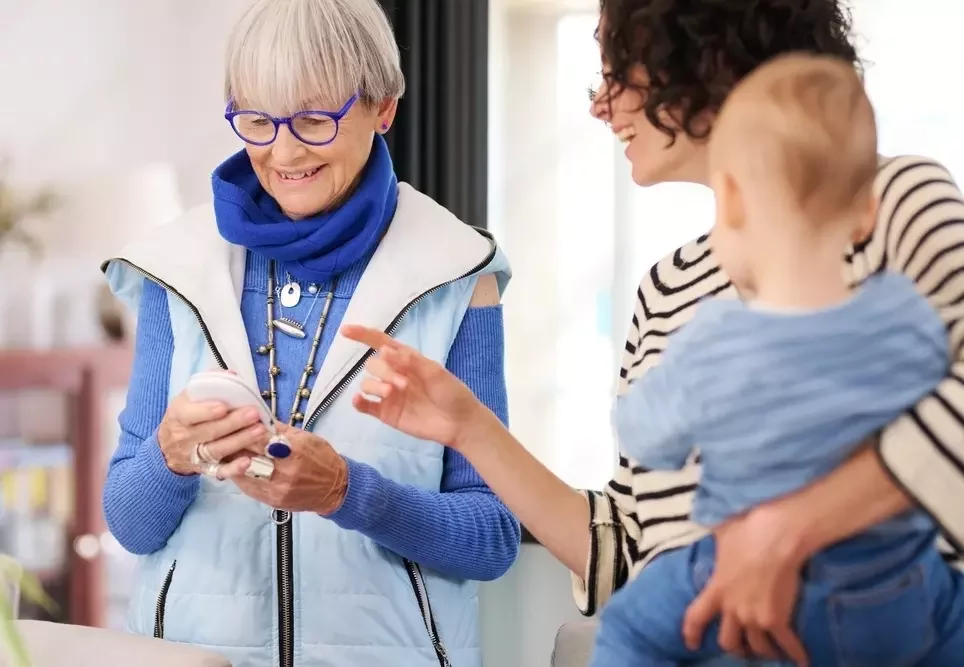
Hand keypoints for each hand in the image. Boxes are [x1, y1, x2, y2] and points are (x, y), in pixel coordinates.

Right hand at [157, 385, 267, 477]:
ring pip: (217, 450)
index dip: (206, 411)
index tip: (224, 407)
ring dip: (240, 441)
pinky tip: (247, 462)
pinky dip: (233, 469)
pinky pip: (219, 472)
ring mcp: (195, 456)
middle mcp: (185, 437)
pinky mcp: (205, 469)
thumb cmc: (185, 416)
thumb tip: (231, 374)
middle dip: (233, 423)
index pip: (189, 414)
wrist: (168, 447)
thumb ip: (208, 385)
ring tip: (260, 430)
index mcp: (179, 415)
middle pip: (209, 432)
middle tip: (253, 414)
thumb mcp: (188, 398)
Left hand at [227, 424, 348, 514]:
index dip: (243, 431)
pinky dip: (239, 477)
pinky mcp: (273, 501)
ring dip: (232, 462)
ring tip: (224, 452)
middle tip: (222, 437)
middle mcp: (284, 471)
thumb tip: (257, 417)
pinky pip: (249, 488)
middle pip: (248, 457)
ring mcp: (277, 489)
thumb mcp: (305, 437)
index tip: (232, 424)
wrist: (335, 488)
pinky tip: (234, 468)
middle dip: (234, 446)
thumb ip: (280, 429)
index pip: (259, 439)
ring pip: (244, 474)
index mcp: (294, 450)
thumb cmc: (322, 458)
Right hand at [340, 324, 487, 448]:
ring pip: (367, 383)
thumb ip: (409, 361)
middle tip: (403, 384)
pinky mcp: (386, 413)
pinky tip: (359, 399)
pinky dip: (358, 401)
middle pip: (373, 364)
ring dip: (376, 385)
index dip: (363, 335)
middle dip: (384, 370)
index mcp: (406, 360)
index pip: (380, 343)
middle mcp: (394, 374)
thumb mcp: (435, 372)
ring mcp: (389, 395)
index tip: (345, 331)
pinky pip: (365, 405)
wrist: (459, 423)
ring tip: (393, 393)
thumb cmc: (452, 393)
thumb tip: (383, 349)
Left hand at [682, 503, 809, 665]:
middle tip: (743, 647)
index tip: (692, 644)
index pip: (695, 618)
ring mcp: (754, 618)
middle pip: (728, 642)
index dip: (692, 634)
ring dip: (764, 651)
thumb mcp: (721, 536)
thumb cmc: (747, 531)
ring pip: (757, 648)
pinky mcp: (778, 621)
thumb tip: (714, 530)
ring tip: (771, 651)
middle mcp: (732, 609)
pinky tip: (802, 660)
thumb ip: (718, 544)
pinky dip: (796, 654)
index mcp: (716, 589)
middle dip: (736, 647)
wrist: (776, 536)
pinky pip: (787, 645)